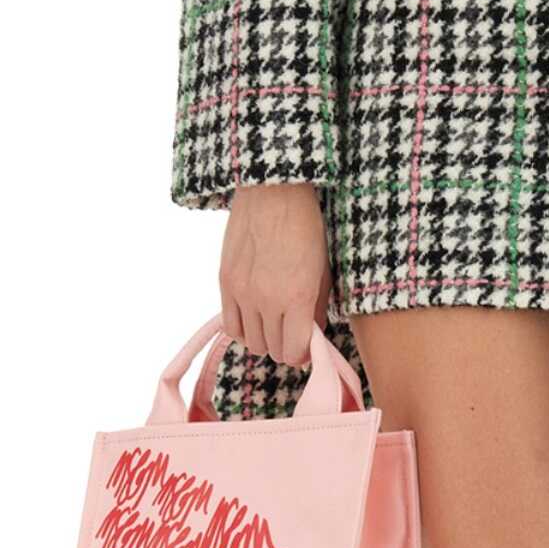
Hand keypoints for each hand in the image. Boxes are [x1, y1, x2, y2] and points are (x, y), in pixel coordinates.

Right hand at [218, 182, 331, 368]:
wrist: (273, 192)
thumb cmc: (306, 227)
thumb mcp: (323, 269)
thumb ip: (318, 308)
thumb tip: (312, 334)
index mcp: (297, 298)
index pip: (294, 351)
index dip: (303, 355)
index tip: (307, 347)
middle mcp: (266, 301)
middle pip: (273, 350)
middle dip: (285, 348)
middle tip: (292, 335)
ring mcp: (242, 293)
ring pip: (251, 342)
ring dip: (265, 340)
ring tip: (274, 325)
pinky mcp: (225, 282)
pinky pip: (230, 325)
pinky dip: (244, 330)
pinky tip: (254, 319)